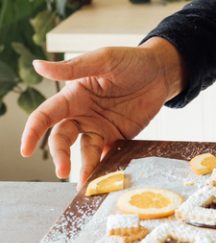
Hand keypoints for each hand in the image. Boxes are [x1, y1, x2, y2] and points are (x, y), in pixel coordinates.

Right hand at [19, 38, 185, 184]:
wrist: (163, 72)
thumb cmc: (131, 60)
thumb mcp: (104, 59)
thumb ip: (73, 67)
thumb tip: (38, 66)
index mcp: (73, 96)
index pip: (46, 115)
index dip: (33, 132)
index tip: (25, 150)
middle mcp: (82, 115)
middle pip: (62, 139)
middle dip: (60, 156)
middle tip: (64, 171)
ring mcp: (100, 128)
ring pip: (85, 152)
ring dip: (83, 168)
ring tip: (86, 183)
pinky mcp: (118, 138)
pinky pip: (107, 156)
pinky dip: (104, 168)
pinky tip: (105, 179)